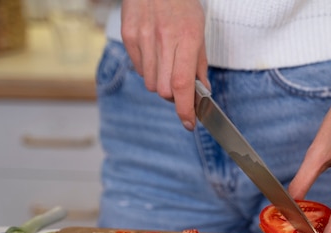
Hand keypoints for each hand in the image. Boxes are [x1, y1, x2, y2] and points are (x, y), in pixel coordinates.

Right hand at [121, 0, 208, 129]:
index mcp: (186, 38)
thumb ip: (199, 64)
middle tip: (180, 89)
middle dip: (173, 97)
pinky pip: (138, 69)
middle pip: (164, 90)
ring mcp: (142, 38)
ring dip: (160, 83)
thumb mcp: (198, 30)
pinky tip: (154, 54)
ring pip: (150, 83)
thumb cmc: (181, 3)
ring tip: (166, 64)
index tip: (189, 123)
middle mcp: (163, 40)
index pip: (182, 84)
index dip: (185, 109)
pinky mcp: (128, 36)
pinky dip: (148, 70)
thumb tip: (202, 92)